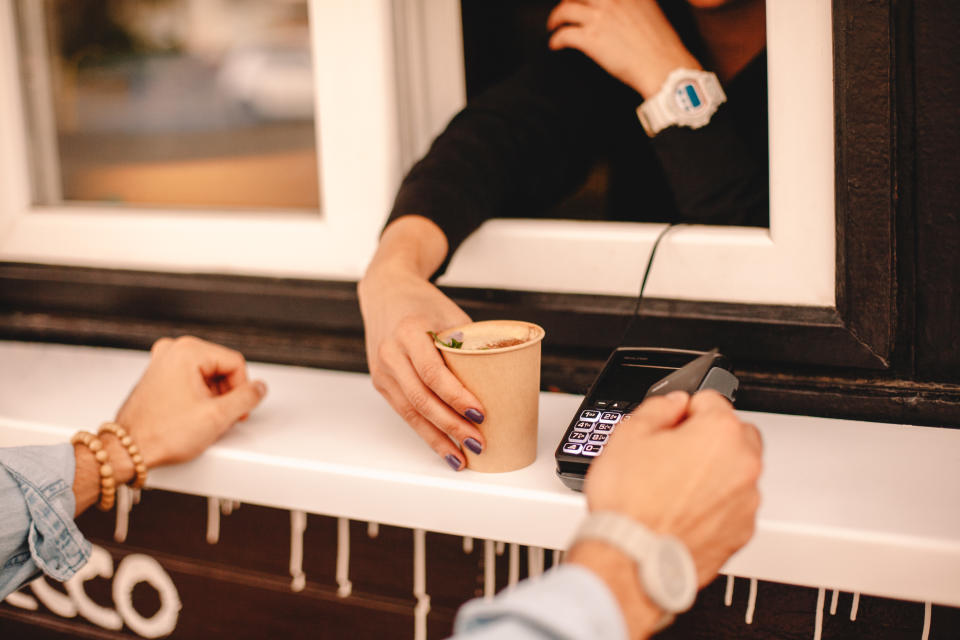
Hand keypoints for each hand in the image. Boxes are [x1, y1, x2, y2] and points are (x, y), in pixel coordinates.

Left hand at [114, 336, 267, 468]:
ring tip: (204, 419)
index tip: (236, 410)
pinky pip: (192, 380)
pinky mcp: (158, 375)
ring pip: (208, 375)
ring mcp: (163, 362)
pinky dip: (198, 397)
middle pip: (221, 367)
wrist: (127, 451)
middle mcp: (172, 350)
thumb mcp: (217, 417)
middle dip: (227, 394)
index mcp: (187, 351)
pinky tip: (193, 416)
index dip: (242, 389)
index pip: (235, 363)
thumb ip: (247, 398)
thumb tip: (259, 388)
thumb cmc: (159, 434)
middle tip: (221, 417)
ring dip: (213, 397)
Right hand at [358, 216, 486, 469]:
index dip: (457, 396)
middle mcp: (391, 353)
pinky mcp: (382, 384)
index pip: (433, 372)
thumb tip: (503, 377)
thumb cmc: (423, 303)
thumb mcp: (449, 314)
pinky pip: (404, 413)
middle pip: (421, 399)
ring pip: (410, 413)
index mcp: (409, 330)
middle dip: (451, 426)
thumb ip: (468, 344)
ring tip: (461, 457)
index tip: (480, 413)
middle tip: (477, 442)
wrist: (386, 293)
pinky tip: (443, 446)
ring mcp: (383, 371)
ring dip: (438, 438)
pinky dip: (425, 432)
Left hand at [547, 0, 701, 97]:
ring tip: (554, 25)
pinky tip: (555, 44)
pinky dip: (556, 40)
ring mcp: (599, 17)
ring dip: (555, 18)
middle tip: (564, 9)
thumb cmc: (661, 45)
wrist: (663, 66)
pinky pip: (564, 34)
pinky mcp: (590, 39)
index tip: (579, 0)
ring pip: (565, 10)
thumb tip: (621, 8)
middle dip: (567, 0)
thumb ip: (632, 4)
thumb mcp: (649, 10)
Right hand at [584, 390, 762, 585]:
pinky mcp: (742, 532)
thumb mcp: (628, 435)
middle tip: (674, 454)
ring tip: (673, 488)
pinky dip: (714, 505)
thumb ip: (657, 409)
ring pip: (736, 473)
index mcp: (720, 433)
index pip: (711, 400)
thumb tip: (673, 404)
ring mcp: (746, 502)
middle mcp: (743, 465)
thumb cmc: (630, 503)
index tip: (671, 424)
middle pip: (734, 435)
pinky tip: (682, 511)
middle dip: (708, 439)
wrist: (632, 559)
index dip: (684, 410)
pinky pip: (733, 506)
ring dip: (714, 473)